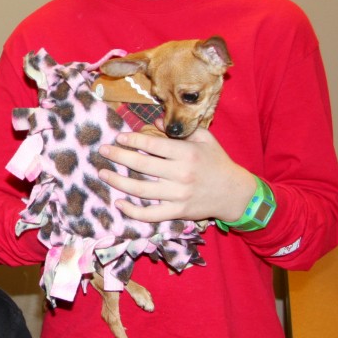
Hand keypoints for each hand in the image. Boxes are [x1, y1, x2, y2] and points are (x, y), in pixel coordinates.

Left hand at [99, 127, 254, 223]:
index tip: (118, 137)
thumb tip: (155, 122)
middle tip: (103, 151)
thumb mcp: (205, 139)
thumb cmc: (217, 162)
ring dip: (118, 182)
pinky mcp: (178, 212)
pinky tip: (119, 203)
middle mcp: (181, 174)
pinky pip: (151, 214)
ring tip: (103, 173)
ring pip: (141, 190)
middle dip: (118, 156)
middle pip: (141, 164)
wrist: (235, 193)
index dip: (132, 140)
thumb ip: (179, 131)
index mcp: (186, 153)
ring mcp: (178, 195)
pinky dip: (132, 211)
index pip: (152, 145)